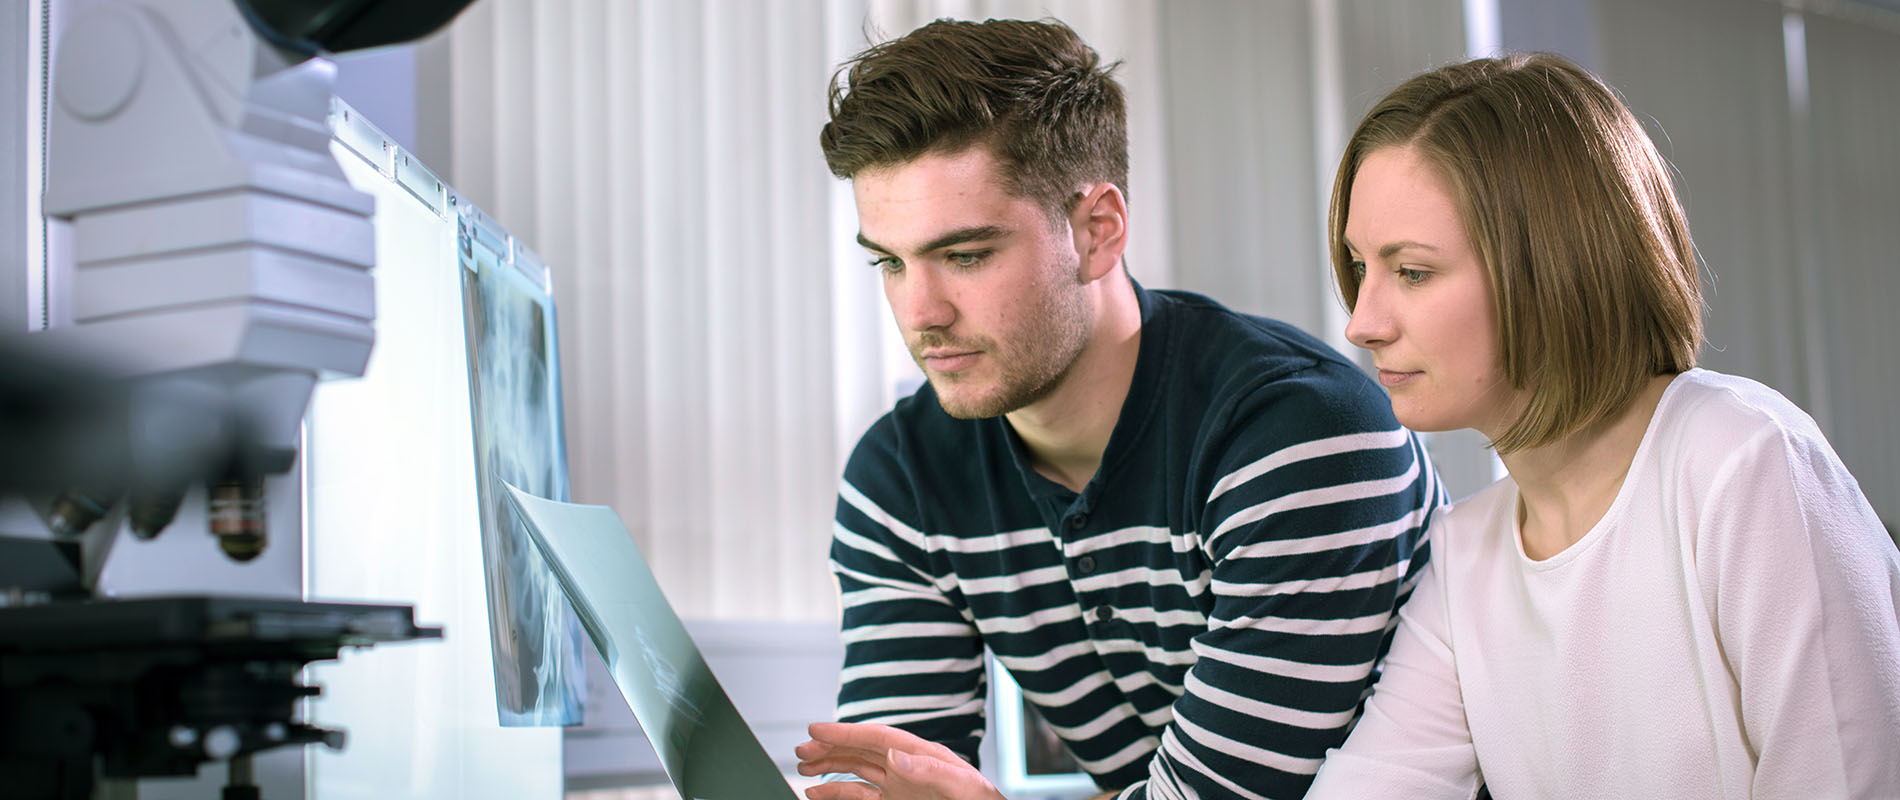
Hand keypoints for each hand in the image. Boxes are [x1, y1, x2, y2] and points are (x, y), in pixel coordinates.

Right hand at [794, 721, 1005, 799]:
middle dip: (830, 747)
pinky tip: (816, 794)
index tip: (816, 729)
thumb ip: (931, 770)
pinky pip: (859, 796)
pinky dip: (835, 793)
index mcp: (923, 755)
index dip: (846, 732)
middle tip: (800, 748)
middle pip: (861, 750)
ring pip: (856, 771)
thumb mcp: (964, 787)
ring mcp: (900, 788)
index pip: (878, 737)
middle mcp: (908, 768)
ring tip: (803, 766)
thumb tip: (894, 754)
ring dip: (828, 766)